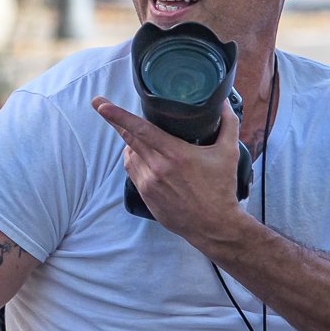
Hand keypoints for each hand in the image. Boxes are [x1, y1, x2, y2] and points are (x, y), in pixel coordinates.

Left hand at [93, 95, 249, 245]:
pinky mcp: (146, 196)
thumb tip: (224, 105)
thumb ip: (228, 125)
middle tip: (103, 106)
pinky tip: (141, 155)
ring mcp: (148, 183)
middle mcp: (157, 168)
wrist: (214, 226)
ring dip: (129, 142)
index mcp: (174, 154)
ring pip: (129, 155)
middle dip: (114, 121)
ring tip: (135, 133)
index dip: (118, 115)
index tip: (101, 105)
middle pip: (128, 138)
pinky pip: (133, 171)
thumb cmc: (221, 189)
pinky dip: (134, 160)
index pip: (140, 129)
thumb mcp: (229, 153)